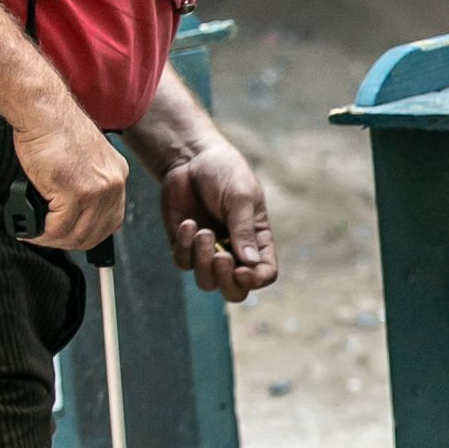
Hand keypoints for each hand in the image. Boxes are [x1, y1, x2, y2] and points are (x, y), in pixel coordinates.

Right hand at [14, 99, 126, 253]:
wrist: (43, 111)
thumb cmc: (54, 129)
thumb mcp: (82, 159)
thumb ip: (85, 184)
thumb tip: (71, 214)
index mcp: (117, 174)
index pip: (111, 220)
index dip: (89, 234)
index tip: (69, 236)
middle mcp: (113, 183)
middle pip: (95, 232)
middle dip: (68, 241)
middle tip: (47, 238)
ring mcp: (96, 189)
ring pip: (76, 234)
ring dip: (53, 240)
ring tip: (35, 234)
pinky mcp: (75, 192)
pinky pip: (58, 228)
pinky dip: (41, 234)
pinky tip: (30, 230)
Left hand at [158, 137, 276, 301]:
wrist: (190, 157)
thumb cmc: (224, 172)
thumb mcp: (240, 197)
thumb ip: (244, 230)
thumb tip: (251, 264)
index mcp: (257, 240)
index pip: (264, 273)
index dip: (255, 279)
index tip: (241, 270)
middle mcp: (234, 251)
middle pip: (235, 290)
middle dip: (226, 281)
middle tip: (220, 259)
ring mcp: (208, 251)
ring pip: (207, 282)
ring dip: (203, 262)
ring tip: (201, 231)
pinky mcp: (184, 245)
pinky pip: (184, 263)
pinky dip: (184, 246)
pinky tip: (187, 222)